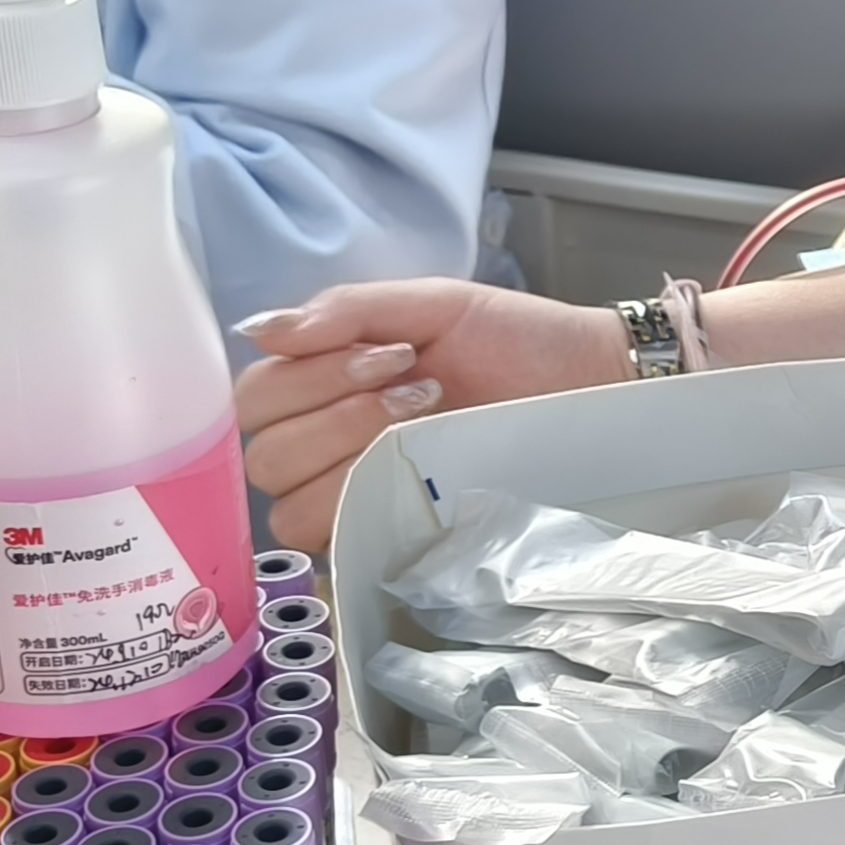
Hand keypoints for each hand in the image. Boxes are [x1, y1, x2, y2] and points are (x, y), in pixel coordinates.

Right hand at [234, 280, 633, 551]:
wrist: (592, 381)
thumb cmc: (518, 340)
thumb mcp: (430, 303)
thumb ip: (344, 311)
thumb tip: (257, 330)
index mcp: (326, 387)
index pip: (253, 399)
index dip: (306, 377)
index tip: (387, 353)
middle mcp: (330, 447)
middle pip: (264, 455)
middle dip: (333, 409)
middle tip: (414, 381)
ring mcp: (362, 498)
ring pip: (290, 504)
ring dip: (351, 452)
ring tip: (425, 416)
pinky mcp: (396, 537)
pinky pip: (338, 541)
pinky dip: (367, 500)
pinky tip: (424, 465)